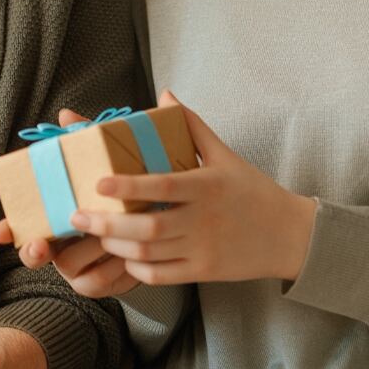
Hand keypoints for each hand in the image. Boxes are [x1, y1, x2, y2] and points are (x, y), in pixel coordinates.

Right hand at [0, 109, 139, 298]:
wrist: (170, 216)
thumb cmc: (129, 186)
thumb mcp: (108, 161)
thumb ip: (86, 140)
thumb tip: (66, 114)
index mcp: (57, 215)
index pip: (22, 224)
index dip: (8, 229)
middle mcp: (63, 243)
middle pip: (36, 254)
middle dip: (35, 250)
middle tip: (41, 242)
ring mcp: (82, 265)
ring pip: (70, 268)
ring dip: (83, 256)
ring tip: (103, 240)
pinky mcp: (105, 280)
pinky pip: (99, 283)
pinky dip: (110, 272)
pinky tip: (123, 257)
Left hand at [71, 91, 317, 285]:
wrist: (291, 236)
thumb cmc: (253, 190)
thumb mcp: (225, 155)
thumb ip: (192, 126)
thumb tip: (164, 94)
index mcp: (206, 186)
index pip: (162, 186)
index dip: (128, 186)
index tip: (98, 182)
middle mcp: (203, 220)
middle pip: (148, 227)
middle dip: (107, 224)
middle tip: (77, 215)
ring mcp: (203, 249)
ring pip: (150, 253)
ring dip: (116, 246)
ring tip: (94, 234)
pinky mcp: (204, 271)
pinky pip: (162, 275)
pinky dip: (138, 268)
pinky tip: (125, 256)